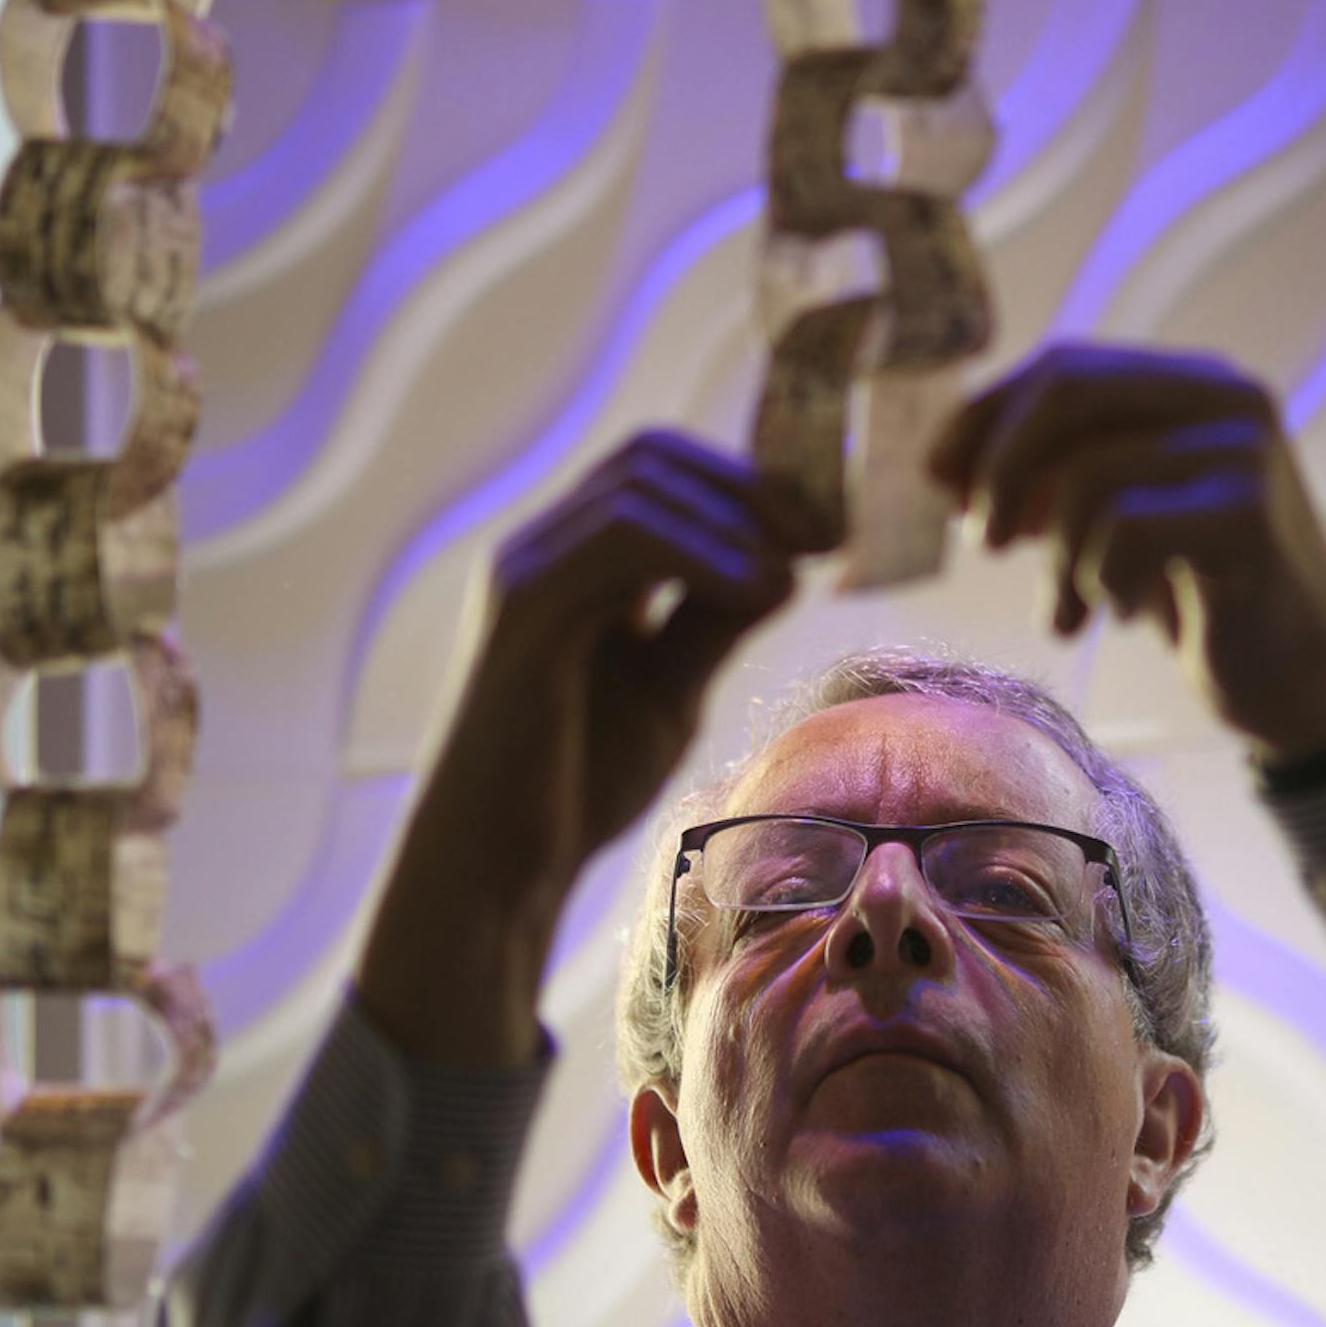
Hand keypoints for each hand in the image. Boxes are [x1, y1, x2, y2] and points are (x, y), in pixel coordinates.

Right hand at [357, 436, 798, 1066]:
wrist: (498, 868)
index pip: (661, 469)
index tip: (827, 526)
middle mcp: (541, 547)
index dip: (748, 479)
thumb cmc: (576, 784)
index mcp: (573, 562)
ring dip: (732, 517)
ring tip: (792, 573)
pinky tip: (753, 594)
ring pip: (639, 488)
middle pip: (652, 457)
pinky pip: (621, 539)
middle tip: (826, 534)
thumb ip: (714, 622)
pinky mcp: (524, 609)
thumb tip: (785, 566)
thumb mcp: (669, 688)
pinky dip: (699, 552)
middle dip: (750, 485)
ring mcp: (525, 570)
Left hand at [930, 344, 1325, 764]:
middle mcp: (1227, 400)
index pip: (1066, 365)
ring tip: (1069, 612)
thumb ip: (1052, 478)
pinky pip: (1128, 531)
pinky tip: (1120, 616)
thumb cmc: (1203, 600)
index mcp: (1193, 385)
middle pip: (1071, 394)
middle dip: (1004, 467)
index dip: (987, 416)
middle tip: (987, 540)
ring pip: (1091, 473)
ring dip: (1058, 559)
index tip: (940, 479)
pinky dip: (1103, 582)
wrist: (1308, 685)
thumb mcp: (1115, 522)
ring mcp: (1246, 453)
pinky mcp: (1251, 517)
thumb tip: (944, 463)